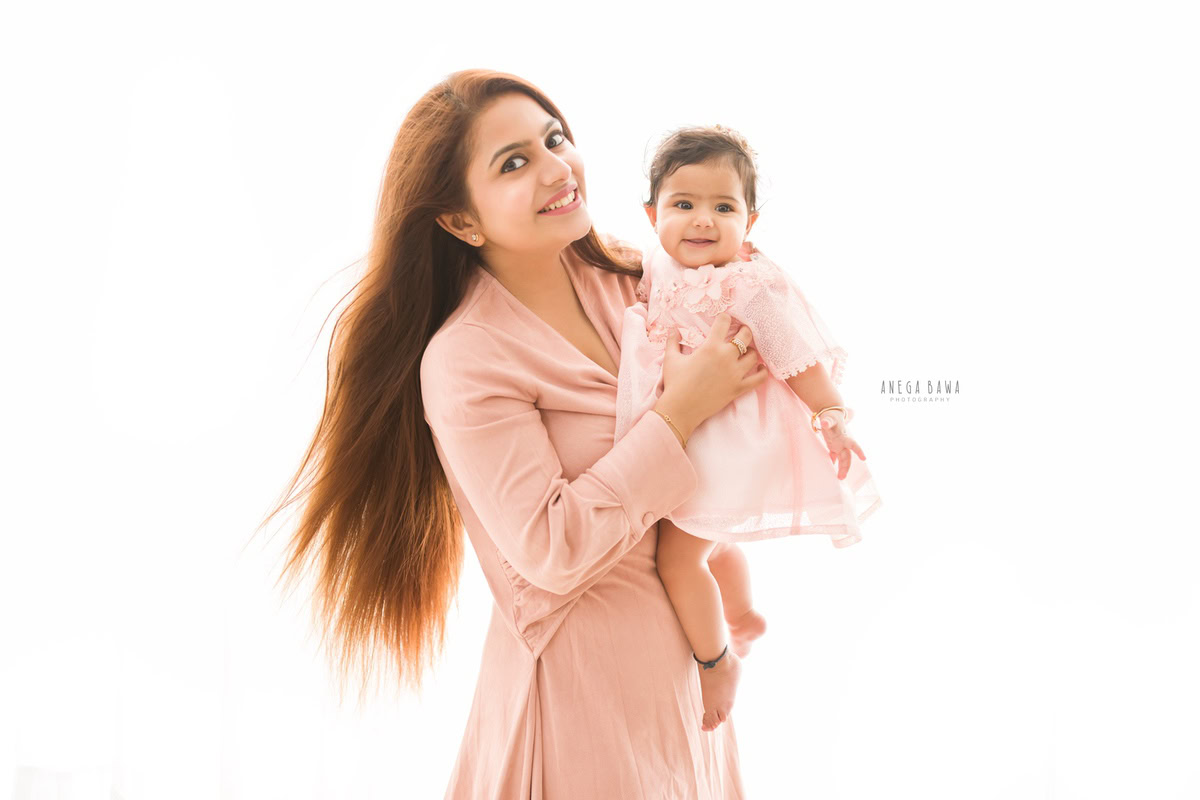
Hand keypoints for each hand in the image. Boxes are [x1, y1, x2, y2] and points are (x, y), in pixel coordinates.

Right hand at [657, 313, 767, 437]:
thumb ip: (672, 342)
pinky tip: (760, 368)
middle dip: (744, 331)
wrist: (681, 408)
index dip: (725, 317)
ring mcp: (735, 373)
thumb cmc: (675, 383)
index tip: (725, 319)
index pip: (724, 322)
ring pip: (754, 355)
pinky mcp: (739, 388)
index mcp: (710, 347)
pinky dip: (762, 372)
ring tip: (746, 352)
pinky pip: (759, 379)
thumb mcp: (671, 359)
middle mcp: (726, 357)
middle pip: (745, 336)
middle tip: (741, 332)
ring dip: (751, 351)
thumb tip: (672, 330)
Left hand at [817, 413, 865, 479]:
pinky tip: (833, 469)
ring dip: (841, 468)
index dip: (859, 451)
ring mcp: (839, 445)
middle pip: (846, 457)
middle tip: (841, 477)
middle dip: (845, 467)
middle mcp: (843, 443)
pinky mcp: (833, 446)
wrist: (830, 415)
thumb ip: (827, 421)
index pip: (853, 445)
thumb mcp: (828, 418)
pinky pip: (835, 457)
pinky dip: (834, 462)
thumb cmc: (830, 417)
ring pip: (842, 459)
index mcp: (844, 437)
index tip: (864, 458)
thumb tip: (823, 423)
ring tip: (840, 478)